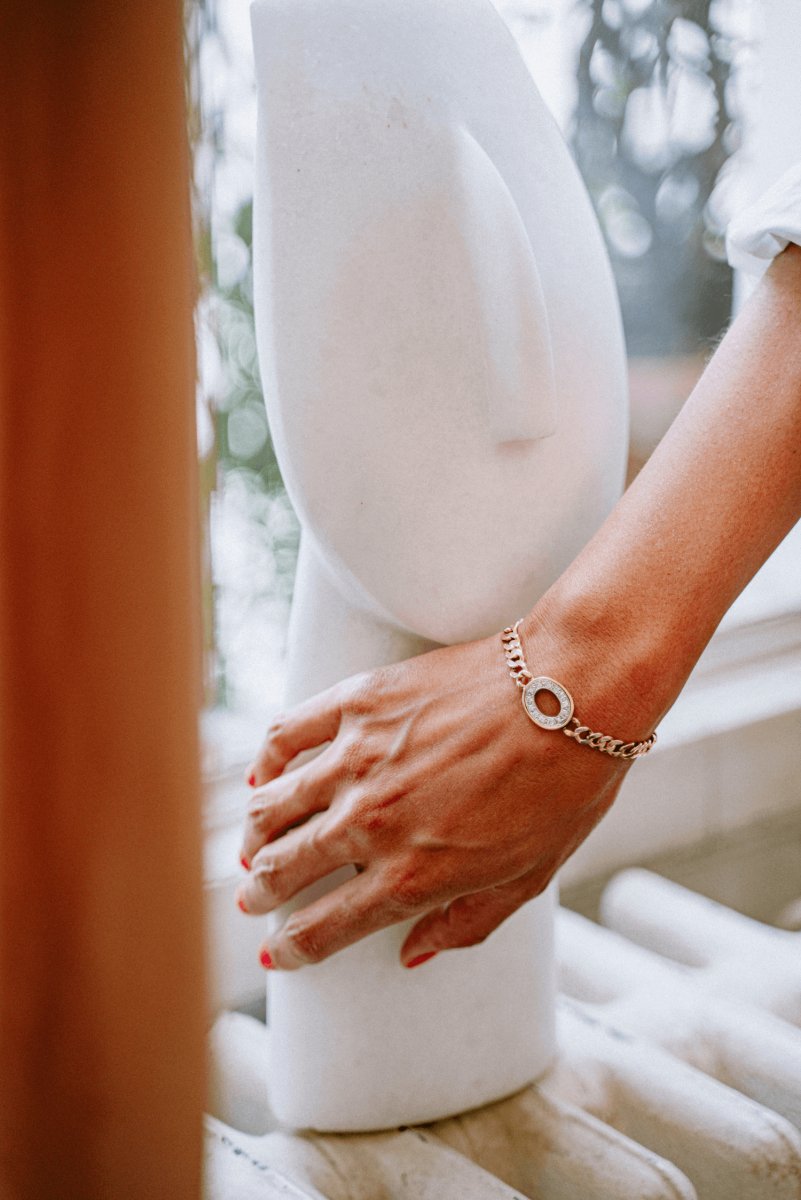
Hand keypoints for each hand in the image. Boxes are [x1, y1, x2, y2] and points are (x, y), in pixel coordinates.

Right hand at [236, 610, 645, 969]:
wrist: (572, 691)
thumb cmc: (564, 787)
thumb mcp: (527, 877)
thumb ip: (465, 923)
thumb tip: (412, 954)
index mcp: (412, 876)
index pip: (324, 928)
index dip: (292, 949)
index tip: (280, 955)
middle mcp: (372, 822)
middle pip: (283, 868)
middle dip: (258, 893)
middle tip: (252, 898)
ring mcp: (359, 759)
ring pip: (273, 806)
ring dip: (252, 833)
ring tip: (251, 843)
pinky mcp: (359, 703)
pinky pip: (288, 735)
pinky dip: (265, 761)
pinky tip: (261, 775)